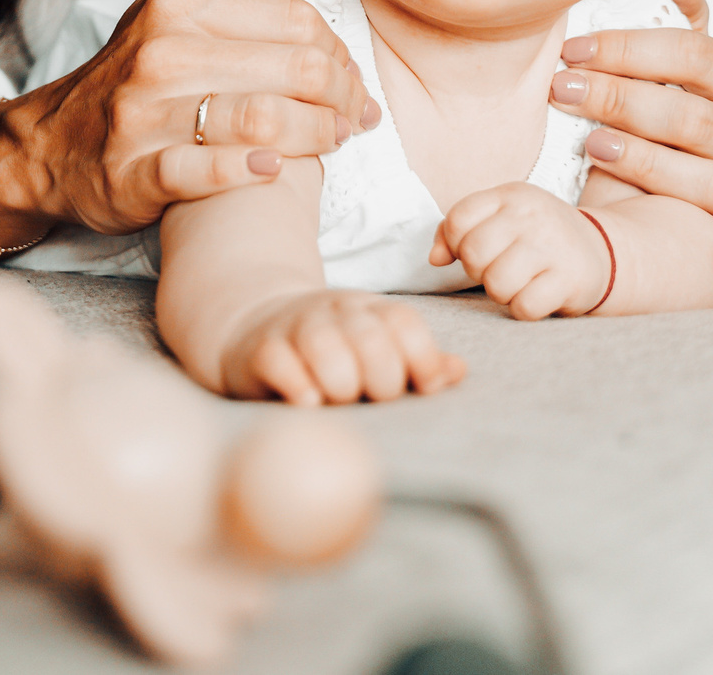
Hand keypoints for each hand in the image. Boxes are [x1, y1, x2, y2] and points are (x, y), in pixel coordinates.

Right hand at [0, 0, 383, 242]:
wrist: (53, 142)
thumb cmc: (135, 67)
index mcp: (178, 3)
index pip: (299, 21)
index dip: (340, 51)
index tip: (347, 76)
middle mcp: (161, 53)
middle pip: (295, 70)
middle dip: (341, 96)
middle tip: (352, 115)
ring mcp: (145, 116)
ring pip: (264, 121)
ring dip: (317, 136)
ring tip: (331, 142)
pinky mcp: (135, 174)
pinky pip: (207, 171)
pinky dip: (251, 171)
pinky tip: (275, 169)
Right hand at [219, 288, 463, 404]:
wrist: (255, 327)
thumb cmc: (331, 349)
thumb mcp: (377, 345)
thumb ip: (418, 360)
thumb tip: (458, 370)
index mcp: (370, 310)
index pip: (406, 324)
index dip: (423, 360)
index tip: (421, 387)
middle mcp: (335, 312)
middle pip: (373, 343)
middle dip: (381, 383)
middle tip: (371, 397)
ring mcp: (297, 327)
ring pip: (328, 354)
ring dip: (341, 387)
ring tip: (338, 399)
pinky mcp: (262, 348)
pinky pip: (282, 366)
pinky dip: (300, 389)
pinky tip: (309, 402)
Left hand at [432, 184, 611, 319]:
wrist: (604, 251)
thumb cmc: (536, 237)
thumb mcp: (500, 219)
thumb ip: (457, 231)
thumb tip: (434, 258)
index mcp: (511, 195)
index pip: (457, 219)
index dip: (456, 244)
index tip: (475, 250)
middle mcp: (533, 215)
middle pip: (474, 253)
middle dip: (478, 271)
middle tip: (497, 270)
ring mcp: (554, 246)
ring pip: (496, 283)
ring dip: (501, 292)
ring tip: (518, 282)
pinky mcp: (571, 280)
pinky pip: (524, 306)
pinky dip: (524, 308)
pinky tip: (536, 295)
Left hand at [557, 0, 712, 294]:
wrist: (681, 194)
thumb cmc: (669, 119)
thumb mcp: (672, 64)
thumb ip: (673, 15)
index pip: (697, 54)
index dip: (630, 49)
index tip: (572, 49)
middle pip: (696, 118)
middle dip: (621, 100)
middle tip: (561, 91)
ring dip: (652, 166)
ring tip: (594, 146)